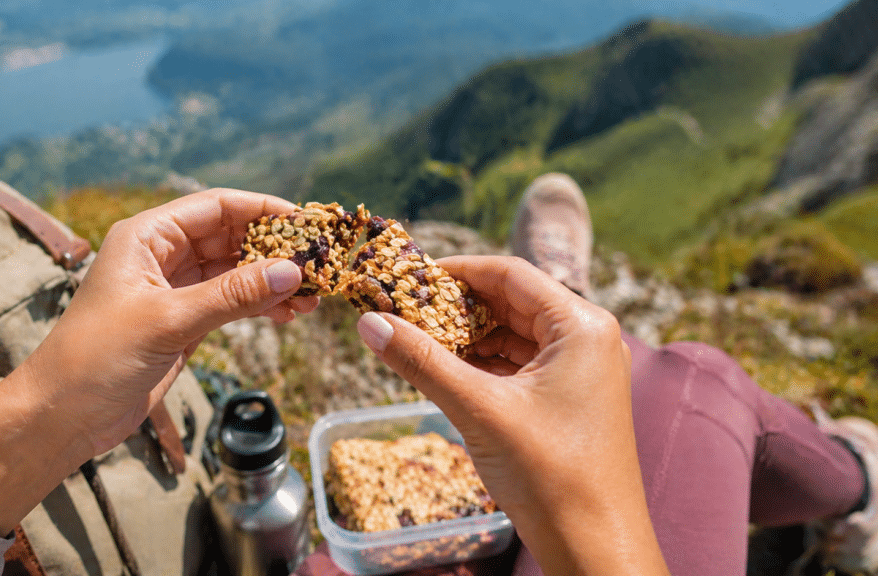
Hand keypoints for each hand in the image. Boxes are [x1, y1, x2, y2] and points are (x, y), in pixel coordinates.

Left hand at [0, 188, 314, 534]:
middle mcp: (162, 255)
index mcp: (147, 237)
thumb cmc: (97, 357)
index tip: (305, 224)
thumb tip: (291, 272)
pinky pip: (231, 303)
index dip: (262, 211)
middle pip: (231, 237)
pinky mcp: (183, 321)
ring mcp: (174, 289)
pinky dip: (259, 306)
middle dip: (274, 251)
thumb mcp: (168, 320)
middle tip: (317, 266)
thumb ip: (231, 295)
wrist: (62, 415)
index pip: (216, 207)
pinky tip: (287, 315)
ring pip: (236, 272)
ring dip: (272, 282)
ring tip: (311, 299)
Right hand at [355, 256, 667, 575]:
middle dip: (456, 306)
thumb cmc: (551, 476)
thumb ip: (421, 360)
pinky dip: (483, 364)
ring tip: (417, 340)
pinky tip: (447, 371)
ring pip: (512, 334)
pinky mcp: (570, 398)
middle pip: (511, 301)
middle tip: (403, 310)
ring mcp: (581, 370)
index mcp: (580, 325)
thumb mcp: (478, 409)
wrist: (595, 549)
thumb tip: (370, 322)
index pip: (509, 273)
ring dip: (467, 336)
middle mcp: (587, 338)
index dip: (455, 271)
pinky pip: (519, 365)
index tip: (407, 277)